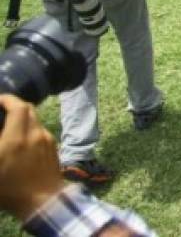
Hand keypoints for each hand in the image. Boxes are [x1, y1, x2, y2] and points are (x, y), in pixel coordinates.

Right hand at [0, 95, 65, 220]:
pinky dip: (30, 129)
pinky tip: (22, 140)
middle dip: (15, 106)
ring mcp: (47, 140)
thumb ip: (0, 144)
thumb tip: (3, 137)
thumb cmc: (11, 189)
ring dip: (23, 118)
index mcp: (17, 138)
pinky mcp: (54, 148)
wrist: (43, 201)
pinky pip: (41, 131)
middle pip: (28, 109)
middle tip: (2, 110)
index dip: (7, 99)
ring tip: (9, 126)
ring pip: (35, 120)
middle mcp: (35, 134)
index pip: (18, 106)